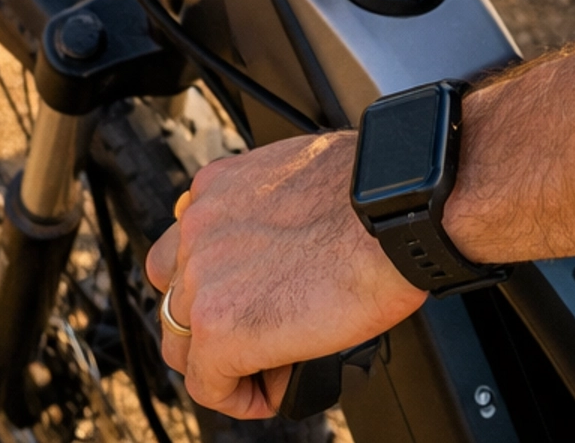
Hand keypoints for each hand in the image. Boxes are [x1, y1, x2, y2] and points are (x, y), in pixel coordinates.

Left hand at [144, 133, 423, 418]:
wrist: (398, 211)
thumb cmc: (374, 194)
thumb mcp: (304, 180)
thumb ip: (272, 211)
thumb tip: (282, 250)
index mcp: (219, 185)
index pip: (186, 247)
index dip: (216, 284)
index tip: (247, 299)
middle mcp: (200, 226)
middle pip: (176, 296)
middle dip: (210, 322)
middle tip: (253, 336)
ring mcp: (202, 276)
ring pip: (182, 343)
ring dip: (218, 360)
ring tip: (262, 366)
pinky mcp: (219, 326)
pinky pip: (207, 383)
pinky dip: (236, 395)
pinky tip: (270, 391)